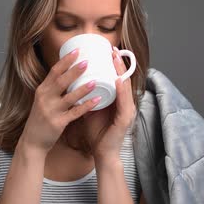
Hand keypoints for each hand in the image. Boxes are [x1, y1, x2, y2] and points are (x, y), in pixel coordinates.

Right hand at [19, 48, 101, 153]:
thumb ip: (54, 88)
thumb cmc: (41, 119)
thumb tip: (70, 73)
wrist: (32, 141)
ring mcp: (50, 111)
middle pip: (60, 81)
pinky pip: (74, 113)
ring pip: (69, 97)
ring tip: (95, 80)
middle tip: (87, 60)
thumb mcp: (43, 100)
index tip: (77, 50)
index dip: (65, 60)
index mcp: (42, 90)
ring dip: (82, 88)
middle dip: (74, 70)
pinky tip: (97, 101)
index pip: (54, 71)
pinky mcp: (57, 123)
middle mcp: (45, 98)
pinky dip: (86, 106)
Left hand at [82, 46, 136, 161]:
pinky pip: (124, 102)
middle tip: (113, 50)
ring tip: (115, 60)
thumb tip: (76, 84)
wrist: (102, 154)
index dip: (115, 65)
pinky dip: (121, 90)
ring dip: (121, 73)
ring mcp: (128, 111)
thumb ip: (88, 98)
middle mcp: (126, 104)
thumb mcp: (91, 110)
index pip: (119, 79)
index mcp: (118, 101)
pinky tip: (118, 81)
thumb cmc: (97, 133)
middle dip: (120, 64)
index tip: (109, 51)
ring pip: (126, 88)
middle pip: (124, 80)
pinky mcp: (125, 119)